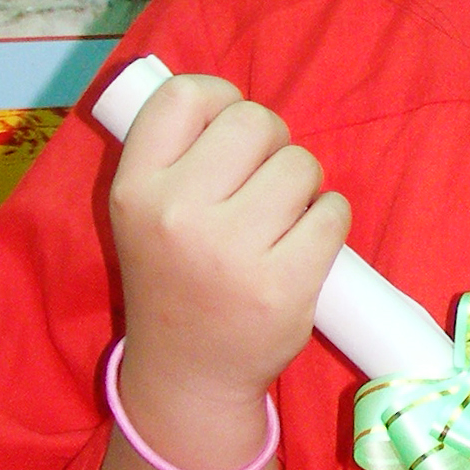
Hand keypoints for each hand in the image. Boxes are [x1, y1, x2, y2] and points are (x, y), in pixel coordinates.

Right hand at [109, 74, 350, 419]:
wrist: (187, 375)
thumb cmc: (175, 276)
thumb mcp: (143, 212)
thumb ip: (175, 153)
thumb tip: (227, 95)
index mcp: (135, 189)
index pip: (184, 94)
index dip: (219, 99)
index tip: (227, 133)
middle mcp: (176, 214)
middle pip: (255, 121)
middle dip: (271, 144)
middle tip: (259, 185)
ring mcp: (231, 251)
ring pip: (301, 164)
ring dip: (302, 187)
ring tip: (277, 223)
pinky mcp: (282, 284)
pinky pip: (334, 211)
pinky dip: (329, 221)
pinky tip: (303, 246)